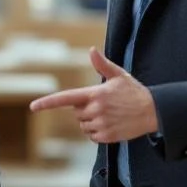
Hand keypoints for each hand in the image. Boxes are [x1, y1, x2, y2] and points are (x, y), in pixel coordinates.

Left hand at [29, 48, 157, 143]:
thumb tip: (92, 50)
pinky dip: (96, 132)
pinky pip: (92, 136)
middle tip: (103, 104)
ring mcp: (101, 124)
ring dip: (90, 121)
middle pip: (76, 112)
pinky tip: (110, 124)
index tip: (33, 107)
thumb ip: (102, 65)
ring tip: (108, 114)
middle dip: (84, 109)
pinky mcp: (107, 136)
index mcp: (95, 94)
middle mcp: (96, 110)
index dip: (48, 103)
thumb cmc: (134, 92)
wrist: (153, 111)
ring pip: (83, 125)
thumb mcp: (118, 75)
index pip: (66, 98)